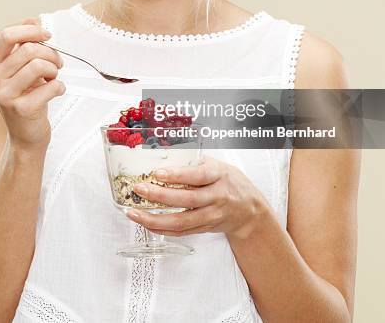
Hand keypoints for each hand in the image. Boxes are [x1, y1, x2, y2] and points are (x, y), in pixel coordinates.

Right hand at [0, 18, 64, 149]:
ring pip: (38, 65)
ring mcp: (4, 95)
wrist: (26, 136)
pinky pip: (50, 86)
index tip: (47, 35)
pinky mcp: (20, 109)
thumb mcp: (22, 70)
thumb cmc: (27, 99)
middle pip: (28, 49)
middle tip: (57, 63)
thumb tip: (33, 19)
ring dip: (54, 69)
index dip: (31, 31)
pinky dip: (59, 86)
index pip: (7, 35)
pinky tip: (57, 91)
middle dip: (50, 53)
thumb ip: (25, 46)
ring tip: (54, 77)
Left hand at [126, 154, 269, 239]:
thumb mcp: (219, 165)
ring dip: (155, 218)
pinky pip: (182, 232)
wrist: (250, 210)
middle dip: (159, 196)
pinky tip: (147, 224)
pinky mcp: (205, 228)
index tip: (158, 173)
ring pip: (182, 221)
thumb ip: (196, 161)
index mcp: (219, 175)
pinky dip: (162, 229)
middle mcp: (216, 196)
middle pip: (187, 199)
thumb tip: (165, 153)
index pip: (198, 175)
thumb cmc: (230, 182)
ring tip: (134, 213)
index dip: (178, 175)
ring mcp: (211, 215)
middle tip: (139, 189)